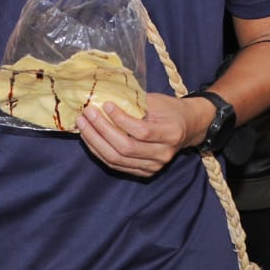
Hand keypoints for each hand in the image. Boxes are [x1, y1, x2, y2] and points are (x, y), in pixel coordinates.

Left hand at [76, 92, 208, 177]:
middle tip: (86, 114)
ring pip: (117, 159)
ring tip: (82, 125)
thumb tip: (102, 96)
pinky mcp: (144, 172)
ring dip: (95, 141)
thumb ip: (133, 102)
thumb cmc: (169, 110)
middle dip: (101, 130)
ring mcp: (154, 166)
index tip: (105, 104)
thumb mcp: (157, 101)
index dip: (120, 119)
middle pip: (126, 148)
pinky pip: (116, 165)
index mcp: (170, 134)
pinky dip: (99, 151)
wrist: (187, 128)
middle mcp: (163, 154)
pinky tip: (88, 137)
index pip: (141, 132)